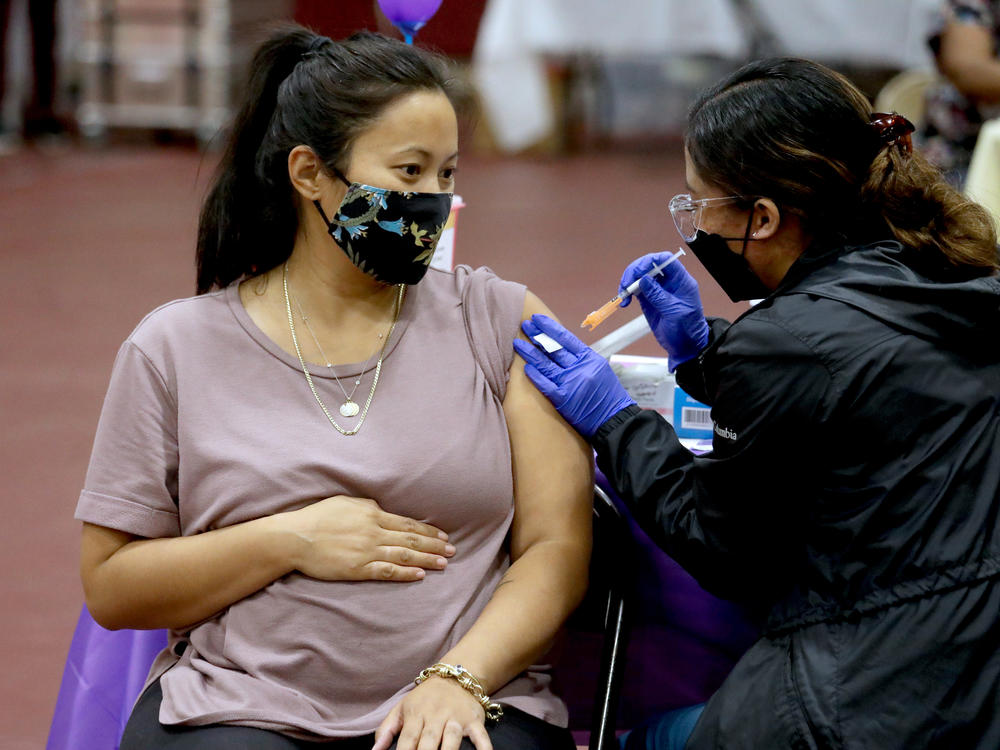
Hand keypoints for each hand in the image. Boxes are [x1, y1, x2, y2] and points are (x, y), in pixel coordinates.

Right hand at [281, 496, 453, 581]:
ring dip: (427, 560)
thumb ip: (367, 507)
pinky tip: (421, 575)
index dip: (428, 531)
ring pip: (404, 555)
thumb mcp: (346, 503)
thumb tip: (382, 511)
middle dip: (435, 546)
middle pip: (411, 539)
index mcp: (372, 514)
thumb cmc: (318, 517)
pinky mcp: (358, 568)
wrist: (295, 537)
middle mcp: (374, 531)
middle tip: (453, 551)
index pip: (407, 523)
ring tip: (444, 564)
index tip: (443, 536)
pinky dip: (406, 573)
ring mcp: (367, 551)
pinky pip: (387, 571)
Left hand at [372, 677, 491, 749]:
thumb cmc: (424, 698)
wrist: (455, 675)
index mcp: (415, 714)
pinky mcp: (474, 720)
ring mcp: (456, 718)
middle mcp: (436, 716)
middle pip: (428, 741)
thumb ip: (386, 730)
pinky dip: (483, 747)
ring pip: (451, 739)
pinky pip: (480, 735)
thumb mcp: (402, 708)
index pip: (407, 739)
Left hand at [512, 314, 634, 437]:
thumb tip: (560, 346)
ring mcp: (571, 383)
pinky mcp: (564, 400)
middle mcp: (580, 368)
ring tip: (517, 343)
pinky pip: (546, 385)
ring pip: (546, 364)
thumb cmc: (607, 395)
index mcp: (590, 358)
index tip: (537, 319)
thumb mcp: (599, 369)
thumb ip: (581, 358)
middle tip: (524, 326)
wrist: (615, 420)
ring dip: (530, 353)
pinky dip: (535, 376)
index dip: (549, 327)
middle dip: (537, 336)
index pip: (566, 338)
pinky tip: (525, 368)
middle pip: (554, 348)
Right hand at [619, 252, 708, 370]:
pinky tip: (624, 301)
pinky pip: (635, 289)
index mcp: (681, 281)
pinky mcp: (648, 300)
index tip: (638, 272)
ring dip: (628, 282)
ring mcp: (657, 290)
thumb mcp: (675, 313)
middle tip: (626, 284)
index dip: (650, 261)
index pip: (665, 260)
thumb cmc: (687, 330)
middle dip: (634, 271)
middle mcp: (668, 282)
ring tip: (623, 295)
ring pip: (639, 276)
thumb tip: (643, 279)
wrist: (685, 347)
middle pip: (649, 265)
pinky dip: (627, 293)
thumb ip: (659, 295)